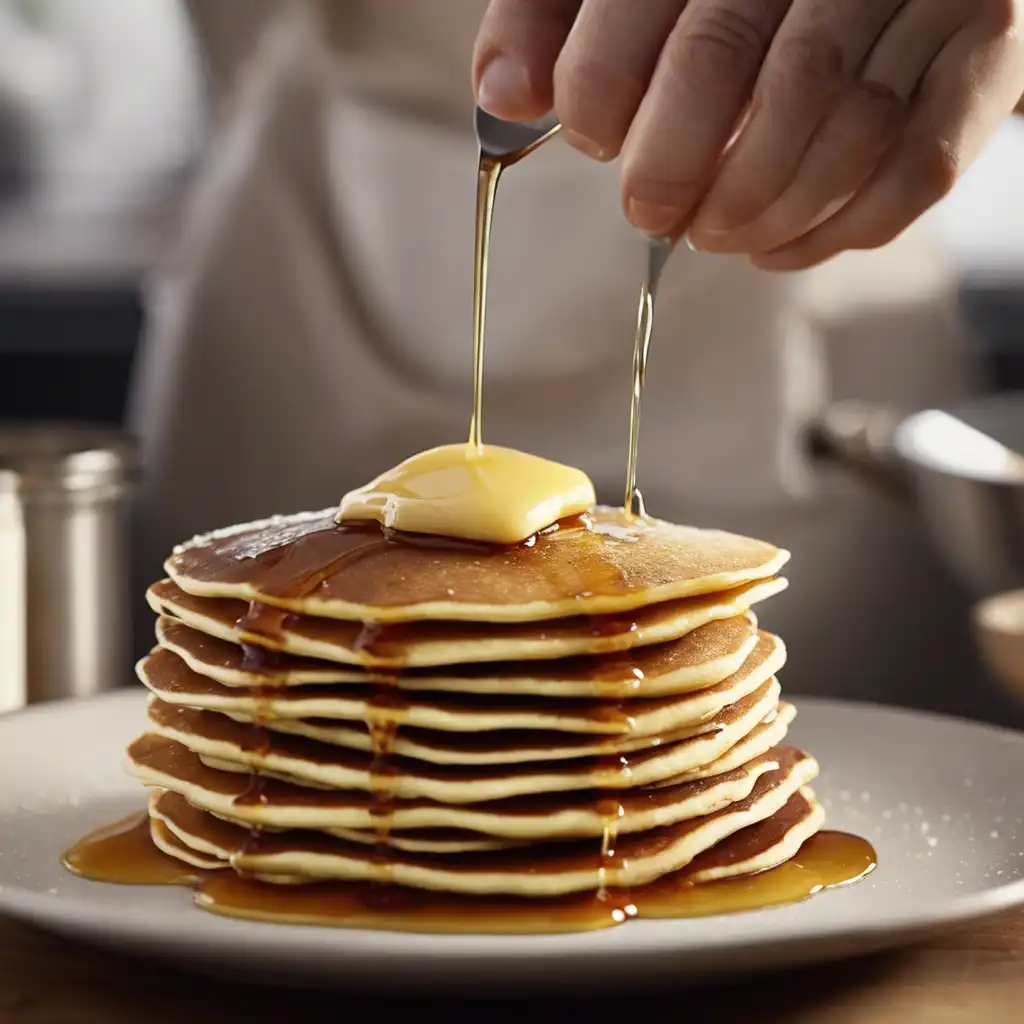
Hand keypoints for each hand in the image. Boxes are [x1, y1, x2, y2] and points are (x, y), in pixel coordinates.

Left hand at [473, 0, 1023, 269]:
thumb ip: (557, 17)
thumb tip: (501, 93)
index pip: (646, 0)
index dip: (599, 88)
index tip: (591, 134)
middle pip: (734, 58)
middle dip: (671, 163)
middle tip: (649, 210)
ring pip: (835, 122)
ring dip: (755, 207)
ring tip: (713, 234)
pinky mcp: (985, 61)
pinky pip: (916, 169)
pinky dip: (836, 230)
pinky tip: (777, 248)